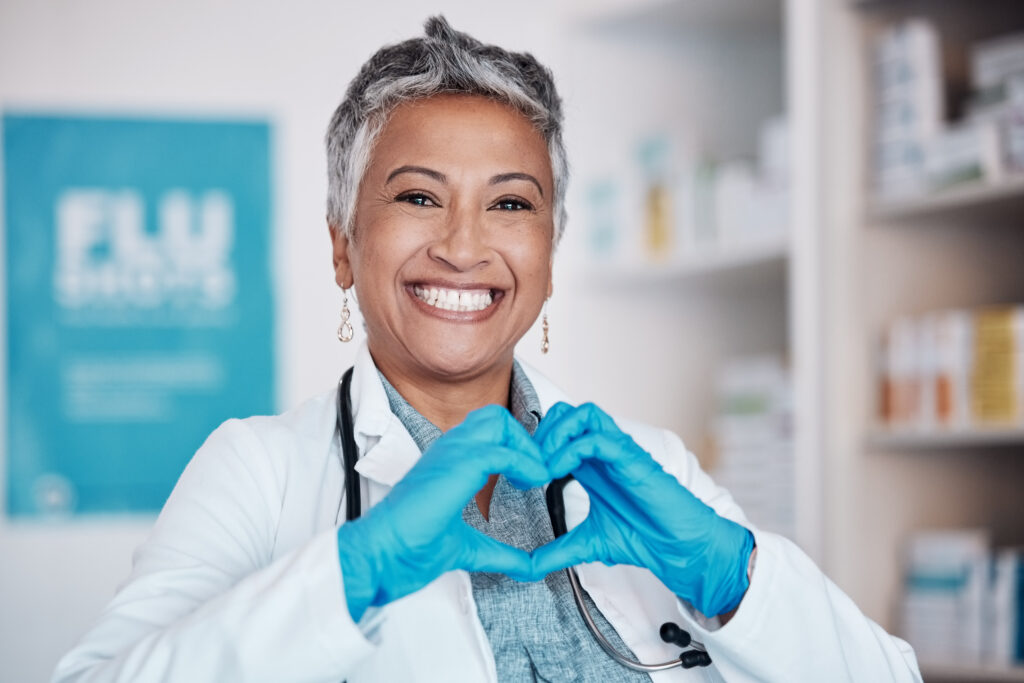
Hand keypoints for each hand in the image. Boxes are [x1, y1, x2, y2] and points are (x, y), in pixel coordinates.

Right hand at [336, 405, 549, 621]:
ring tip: (536, 478)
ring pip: (498, 420)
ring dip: (525, 447)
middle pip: (496, 417)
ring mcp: (450, 453)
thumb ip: (499, 552)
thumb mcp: (468, 548)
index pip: (488, 432)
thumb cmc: (408, 551)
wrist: (378, 555)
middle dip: (524, 440)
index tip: (532, 479)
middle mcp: (448, 450)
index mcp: (448, 463)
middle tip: (536, 475)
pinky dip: (526, 463)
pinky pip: (502, 450)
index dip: (516, 449)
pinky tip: (533, 483)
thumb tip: (529, 567)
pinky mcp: (457, 465)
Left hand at [531, 402, 754, 617]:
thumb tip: (527, 568)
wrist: (677, 548)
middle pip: (564, 413)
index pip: (556, 431)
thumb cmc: (641, 537)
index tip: (518, 478)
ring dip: (554, 434)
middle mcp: (603, 452)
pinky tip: (556, 473)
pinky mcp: (631, 458)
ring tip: (541, 466)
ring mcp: (617, 451)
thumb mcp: (586, 544)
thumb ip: (556, 551)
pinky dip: (570, 449)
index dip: (532, 447)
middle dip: (539, 434)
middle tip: (527, 467)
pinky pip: (597, 438)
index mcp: (590, 464)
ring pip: (581, 413)